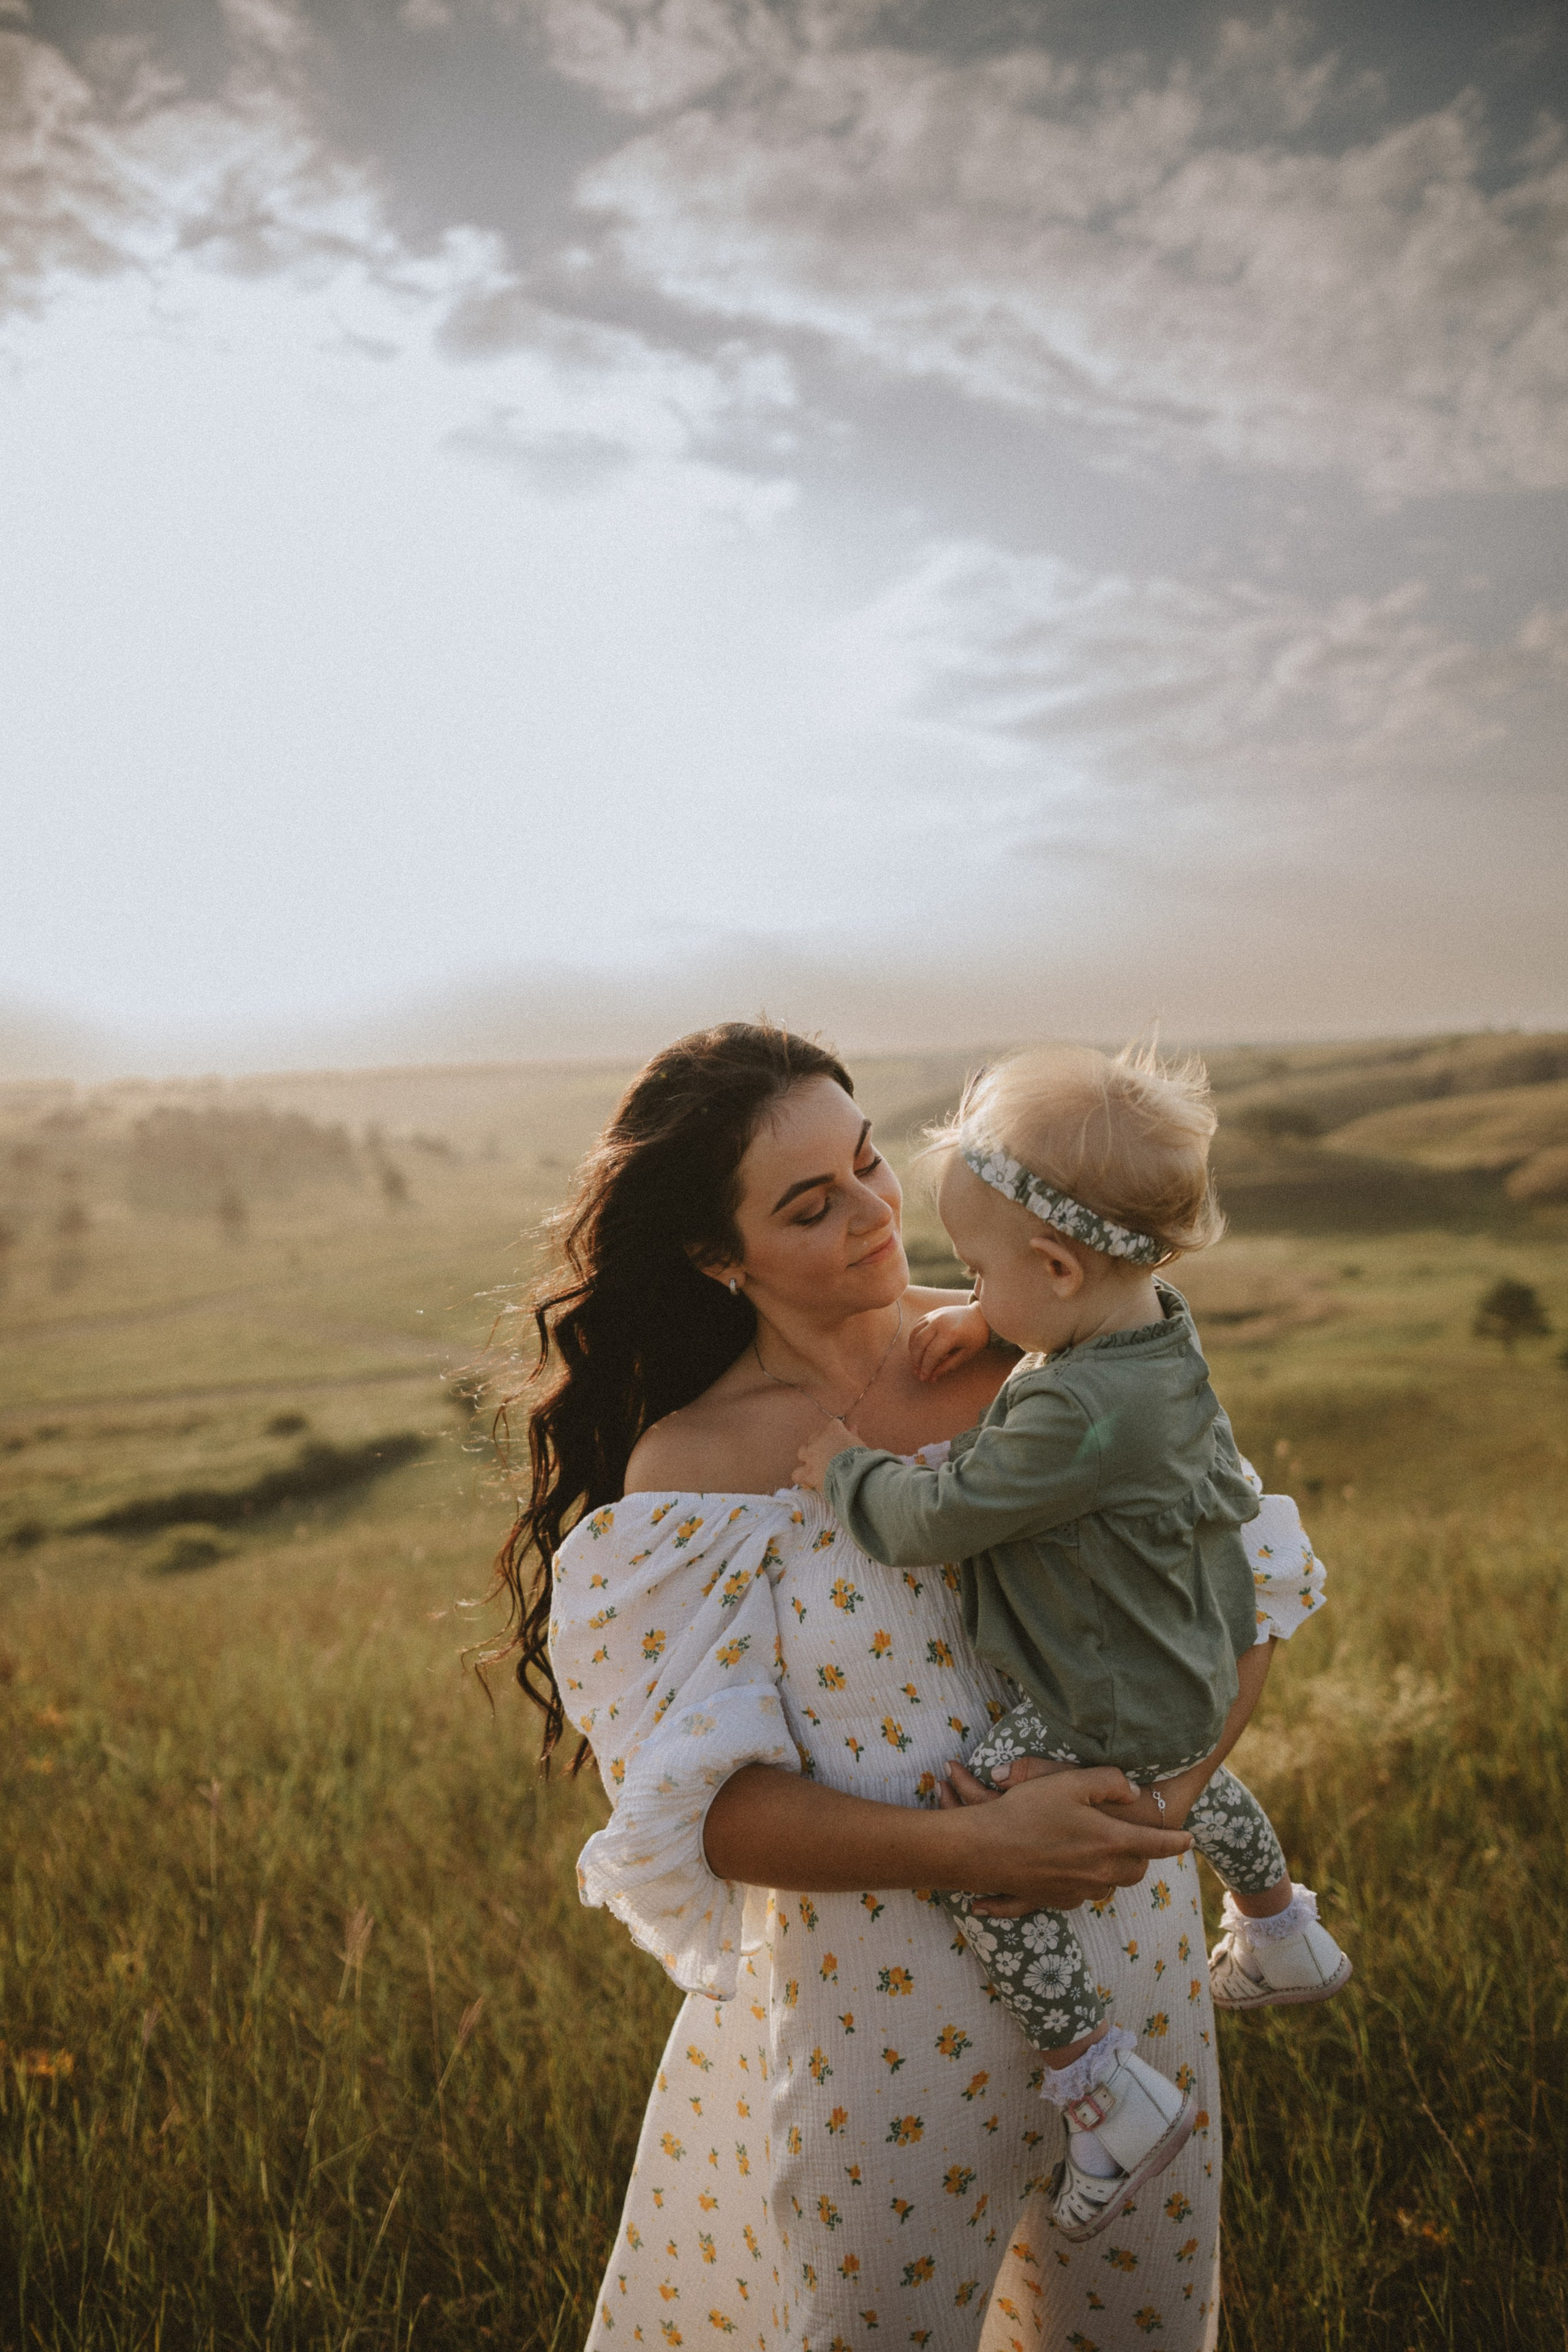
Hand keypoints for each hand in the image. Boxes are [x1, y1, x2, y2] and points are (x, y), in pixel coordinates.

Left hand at [793, 1417, 857, 1492]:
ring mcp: (811, 1456)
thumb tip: (853, 1426)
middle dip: (820, 1443)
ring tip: (816, 1463)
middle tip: (829, 1452)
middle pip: (814, 1437)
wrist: (853, 1475)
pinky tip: (807, 1478)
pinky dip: (801, 1476)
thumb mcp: (859, 1444)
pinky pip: (797, 1473)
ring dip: (808, 1456)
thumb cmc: (860, 1458)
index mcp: (833, 1430)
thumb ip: (853, 1434)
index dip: (837, 1432)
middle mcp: (818, 1440)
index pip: (833, 1425)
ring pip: (802, 1452)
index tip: (842, 1439)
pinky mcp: (808, 1472)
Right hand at [908, 1301, 991, 1381]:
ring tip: (916, 1363)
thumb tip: (932, 1377)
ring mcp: (934, 1316)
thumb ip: (947, 1366)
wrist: (980, 1316)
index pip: (932, 1354)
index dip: (926, 1368)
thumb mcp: (965, 1354)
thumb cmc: (976, 1337)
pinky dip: (914, 1338)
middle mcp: (939, 1322)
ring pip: (915, 1335)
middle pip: (920, 1344)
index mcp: (950, 1333)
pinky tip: (917, 1349)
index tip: (924, 1378)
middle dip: (916, 1361)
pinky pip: (917, 1326)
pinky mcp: (931, 1313)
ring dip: (912, 1350)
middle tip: (918, 1372)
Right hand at [936, 1755, 1191, 1913]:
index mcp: (1110, 1842)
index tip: (1189, 1840)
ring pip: (1111, 1885)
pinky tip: (1072, 1868)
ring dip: (1114, 1871)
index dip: (1175, 1842)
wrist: (983, 1850)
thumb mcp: (1069, 1782)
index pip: (1156, 1845)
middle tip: (1139, 1841)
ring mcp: (1078, 1891)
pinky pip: (1082, 1894)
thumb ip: (1108, 1782)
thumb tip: (1131, 1790)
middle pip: (1136, 1870)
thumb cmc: (1026, 1810)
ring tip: (1105, 1853)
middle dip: (1142, 1857)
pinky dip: (1085, 1882)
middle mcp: (1100, 1872)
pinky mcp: (1057, 1901)